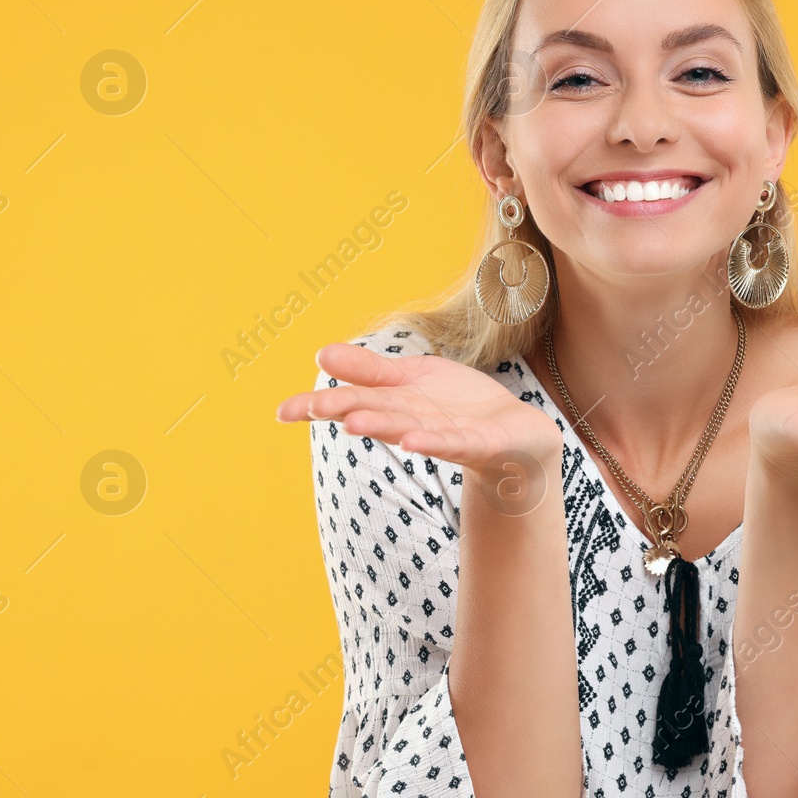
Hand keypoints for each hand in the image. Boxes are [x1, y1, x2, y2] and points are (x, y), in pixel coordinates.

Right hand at [275, 343, 561, 475]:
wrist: (516, 436)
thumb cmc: (459, 408)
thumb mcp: (413, 378)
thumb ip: (371, 370)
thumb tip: (320, 354)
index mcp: (397, 404)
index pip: (352, 400)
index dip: (318, 405)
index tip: (281, 412)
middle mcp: (414, 422)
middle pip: (375, 413)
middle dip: (344, 411)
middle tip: (310, 409)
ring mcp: (444, 434)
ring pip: (408, 428)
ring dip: (382, 427)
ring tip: (353, 423)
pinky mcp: (478, 443)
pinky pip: (453, 443)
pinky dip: (432, 441)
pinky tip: (412, 440)